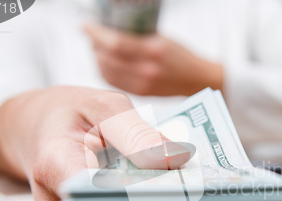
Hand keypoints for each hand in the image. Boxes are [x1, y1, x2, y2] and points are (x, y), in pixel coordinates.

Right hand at [0, 87, 190, 200]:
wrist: (36, 126)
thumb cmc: (70, 112)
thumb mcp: (103, 107)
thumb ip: (137, 133)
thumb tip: (175, 158)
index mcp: (55, 166)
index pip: (101, 200)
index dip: (142, 199)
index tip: (177, 191)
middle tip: (184, 185)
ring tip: (161, 180)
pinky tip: (143, 186)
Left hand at [84, 23, 223, 95]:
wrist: (195, 79)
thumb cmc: (180, 55)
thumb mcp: (161, 38)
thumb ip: (137, 35)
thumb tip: (109, 28)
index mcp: (153, 50)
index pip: (115, 42)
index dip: (96, 33)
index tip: (86, 26)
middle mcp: (146, 69)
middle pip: (107, 58)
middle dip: (95, 45)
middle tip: (92, 36)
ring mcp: (142, 84)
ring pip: (107, 71)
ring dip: (98, 58)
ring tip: (98, 49)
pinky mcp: (140, 93)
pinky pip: (113, 82)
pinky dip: (105, 71)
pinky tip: (106, 63)